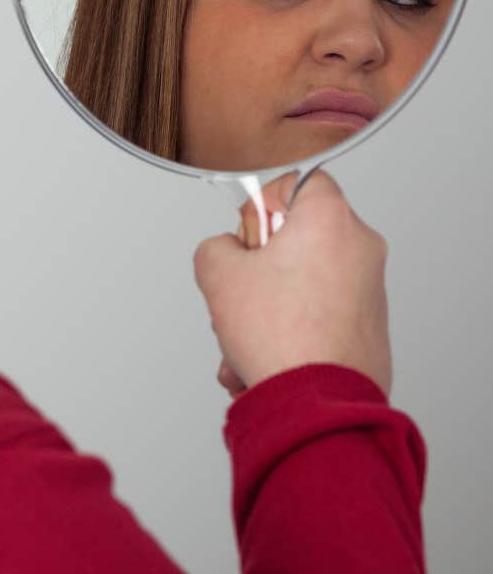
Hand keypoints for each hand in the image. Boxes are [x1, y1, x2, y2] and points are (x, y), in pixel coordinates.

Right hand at [195, 170, 391, 396]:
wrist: (316, 406)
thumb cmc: (280, 337)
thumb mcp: (218, 273)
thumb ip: (216, 246)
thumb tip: (227, 253)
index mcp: (331, 219)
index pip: (297, 180)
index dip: (263, 203)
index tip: (249, 235)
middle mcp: (361, 248)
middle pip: (297, 236)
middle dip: (259, 267)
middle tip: (244, 289)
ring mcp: (370, 290)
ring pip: (304, 280)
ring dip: (267, 306)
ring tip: (244, 340)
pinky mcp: (370, 327)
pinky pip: (319, 312)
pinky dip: (290, 329)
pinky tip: (262, 360)